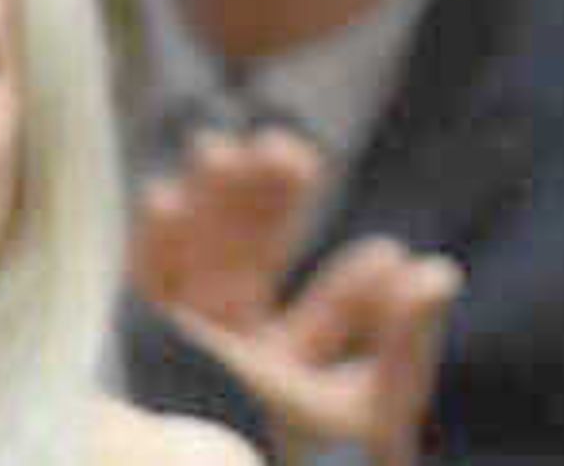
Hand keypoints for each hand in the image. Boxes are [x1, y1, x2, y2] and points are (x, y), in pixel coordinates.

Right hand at [135, 133, 462, 465]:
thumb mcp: (368, 417)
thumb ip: (404, 346)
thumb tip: (439, 270)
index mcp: (282, 392)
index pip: (319, 327)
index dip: (349, 291)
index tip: (386, 255)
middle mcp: (226, 375)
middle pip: (248, 276)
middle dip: (264, 211)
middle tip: (281, 146)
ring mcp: (177, 363)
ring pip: (194, 272)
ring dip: (208, 208)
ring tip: (222, 148)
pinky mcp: (124, 357)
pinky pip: (136, 293)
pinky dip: (148, 244)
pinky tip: (162, 194)